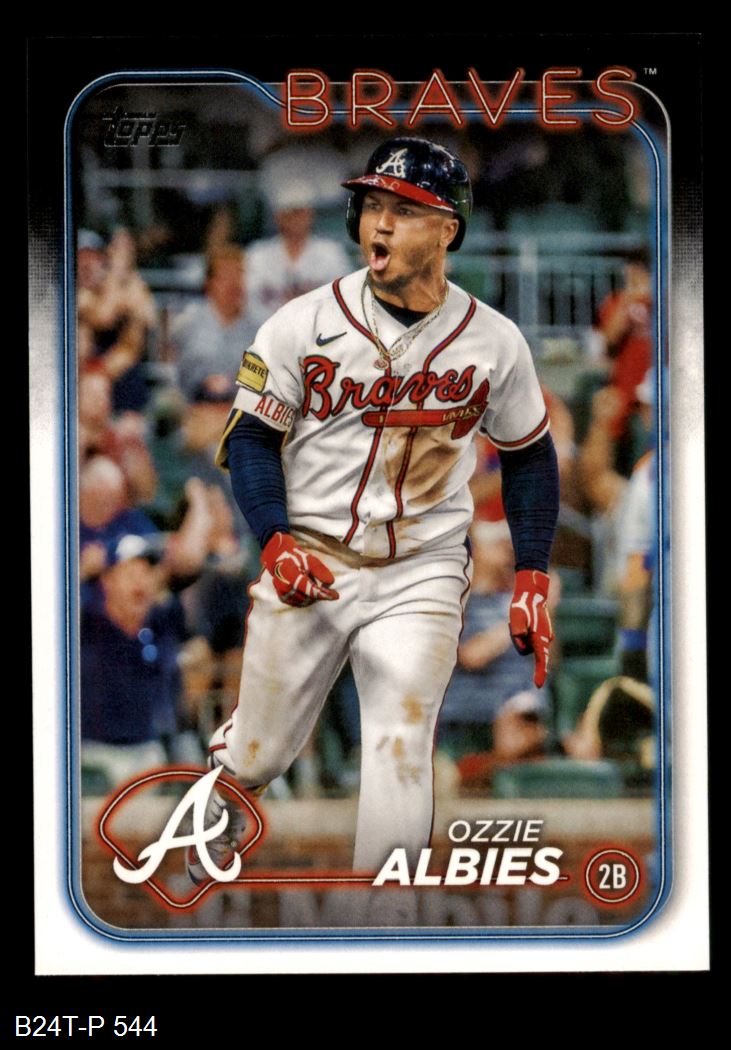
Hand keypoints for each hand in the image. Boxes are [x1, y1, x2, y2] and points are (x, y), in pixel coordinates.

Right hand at [261, 532, 338, 606]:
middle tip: (323, 584)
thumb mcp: (311, 560)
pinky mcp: (284, 598)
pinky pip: (300, 603)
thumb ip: (320, 571)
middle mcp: (284, 586)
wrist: (279, 559)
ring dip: (313, 595)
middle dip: (320, 593)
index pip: (310, 590)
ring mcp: (283, 593)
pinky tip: (306, 587)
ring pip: (306, 601)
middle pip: (309, 597)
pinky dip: (307, 598)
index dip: (324, 594)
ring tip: (310, 581)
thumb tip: (331, 582)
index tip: (336, 595)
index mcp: (290, 574)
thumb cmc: (297, 558)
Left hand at [509, 569, 552, 687]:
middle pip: (526, 650)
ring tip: (516, 621)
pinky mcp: (541, 633)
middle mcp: (544, 639)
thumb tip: (520, 641)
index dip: (539, 673)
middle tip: (514, 625)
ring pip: (526, 644)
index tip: (538, 685)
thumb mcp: (516, 617)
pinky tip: (522, 620)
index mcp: (540, 638)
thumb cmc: (523, 605)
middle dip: (518, 642)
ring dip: (519, 635)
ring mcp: (544, 636)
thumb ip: (517, 631)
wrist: (532, 593)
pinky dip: (522, 632)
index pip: (541, 660)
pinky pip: (528, 638)